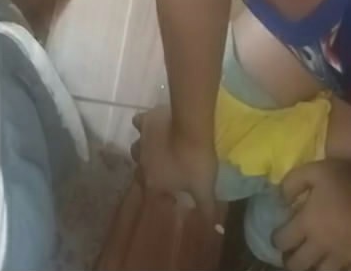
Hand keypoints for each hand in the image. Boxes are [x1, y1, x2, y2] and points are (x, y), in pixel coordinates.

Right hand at [131, 107, 216, 223]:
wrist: (191, 128)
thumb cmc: (196, 162)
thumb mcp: (204, 189)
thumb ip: (206, 208)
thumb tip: (214, 228)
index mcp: (153, 183)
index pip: (152, 195)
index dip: (163, 195)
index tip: (176, 194)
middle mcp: (142, 164)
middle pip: (140, 173)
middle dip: (150, 173)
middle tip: (167, 171)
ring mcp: (141, 142)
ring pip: (136, 149)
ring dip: (145, 151)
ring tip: (159, 148)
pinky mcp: (144, 121)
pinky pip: (138, 123)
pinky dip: (143, 125)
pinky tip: (153, 124)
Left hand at [274, 160, 350, 270]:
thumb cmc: (344, 179)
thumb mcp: (313, 171)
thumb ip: (291, 184)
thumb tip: (279, 199)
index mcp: (307, 223)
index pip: (282, 241)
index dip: (276, 239)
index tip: (278, 236)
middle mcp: (321, 244)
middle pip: (297, 264)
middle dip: (290, 260)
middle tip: (291, 253)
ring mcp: (341, 256)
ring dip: (311, 269)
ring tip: (310, 261)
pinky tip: (332, 266)